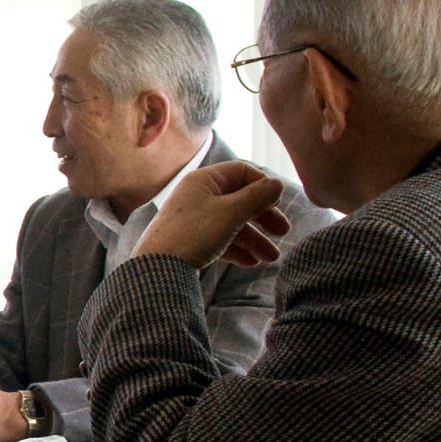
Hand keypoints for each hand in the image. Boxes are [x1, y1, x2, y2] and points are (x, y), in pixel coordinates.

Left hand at [136, 161, 292, 268]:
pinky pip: (218, 239)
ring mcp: (192, 218)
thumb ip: (257, 198)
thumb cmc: (193, 235)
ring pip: (231, 223)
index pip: (241, 172)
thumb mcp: (231, 213)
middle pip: (239, 200)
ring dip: (254, 239)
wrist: (156, 268)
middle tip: (284, 233)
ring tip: (271, 258)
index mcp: (204, 180)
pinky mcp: (188, 240)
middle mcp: (197, 195)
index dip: (263, 186)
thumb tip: (277, 184)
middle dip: (263, 217)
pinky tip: (251, 263)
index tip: (278, 204)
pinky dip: (236, 249)